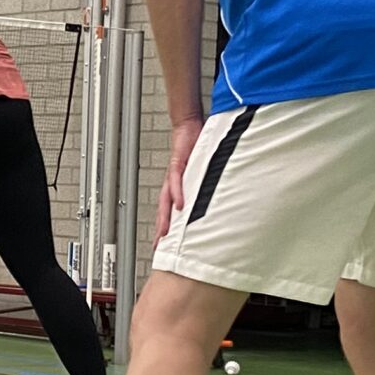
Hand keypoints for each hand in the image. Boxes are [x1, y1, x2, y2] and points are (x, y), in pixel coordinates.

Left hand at [154, 116, 205, 239]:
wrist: (189, 127)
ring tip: (165, 233)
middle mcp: (172, 183)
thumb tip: (214, 201)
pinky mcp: (178, 164)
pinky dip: (177, 194)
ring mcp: (173, 175)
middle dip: (161, 230)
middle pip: (163, 210)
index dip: (166, 228)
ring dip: (165, 217)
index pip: (169, 211)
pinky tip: (179, 206)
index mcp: (177, 187)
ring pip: (166, 200)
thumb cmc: (195, 148)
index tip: (165, 246)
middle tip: (160, 247)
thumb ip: (203, 186)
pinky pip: (176, 182)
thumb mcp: (201, 172)